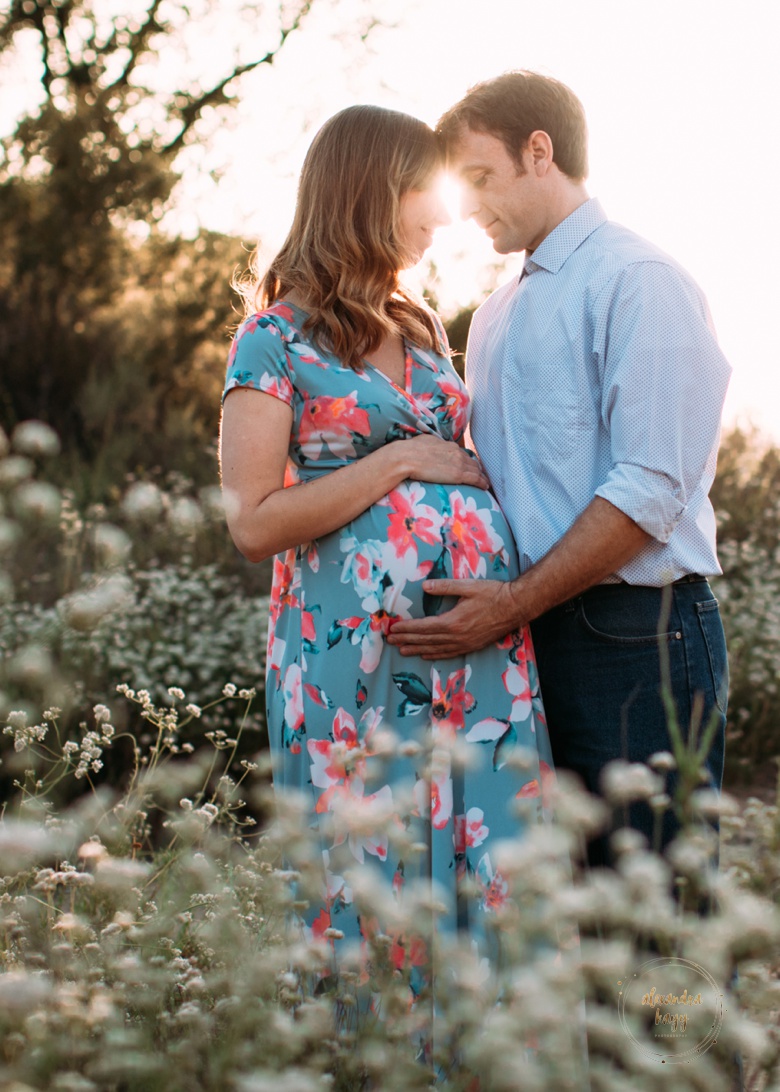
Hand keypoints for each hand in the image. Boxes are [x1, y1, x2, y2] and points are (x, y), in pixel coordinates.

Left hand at [387, 578, 521, 658]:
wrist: (515, 607)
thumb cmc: (492, 594)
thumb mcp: (468, 586)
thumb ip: (445, 586)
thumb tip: (425, 586)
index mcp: (453, 621)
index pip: (423, 627)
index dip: (406, 629)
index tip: (393, 628)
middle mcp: (456, 636)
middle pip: (426, 640)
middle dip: (406, 640)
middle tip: (390, 640)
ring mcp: (464, 643)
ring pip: (435, 649)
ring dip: (416, 650)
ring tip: (402, 651)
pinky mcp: (471, 646)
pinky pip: (449, 654)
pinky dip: (435, 655)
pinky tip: (426, 656)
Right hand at [397, 435, 489, 489]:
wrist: (406, 457)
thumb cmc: (410, 451)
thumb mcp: (424, 442)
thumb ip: (431, 445)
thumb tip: (429, 447)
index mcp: (447, 445)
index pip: (462, 453)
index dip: (466, 461)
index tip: (468, 466)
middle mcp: (456, 452)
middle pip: (471, 461)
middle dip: (476, 468)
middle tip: (480, 475)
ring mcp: (458, 463)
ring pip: (476, 470)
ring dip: (481, 476)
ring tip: (485, 482)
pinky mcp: (458, 474)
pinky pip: (475, 478)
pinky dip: (482, 482)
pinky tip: (485, 486)